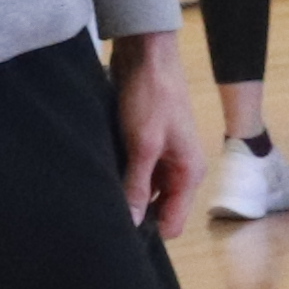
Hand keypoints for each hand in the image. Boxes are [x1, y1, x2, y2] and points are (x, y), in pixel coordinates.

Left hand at [111, 33, 206, 235]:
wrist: (146, 55)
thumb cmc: (152, 97)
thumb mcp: (144, 145)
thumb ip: (139, 186)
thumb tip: (133, 224)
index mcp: (189, 172)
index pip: (173, 222)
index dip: (148, 230)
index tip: (118, 232)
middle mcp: (180, 169)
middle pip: (159, 208)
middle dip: (135, 212)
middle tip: (102, 214)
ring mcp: (164, 156)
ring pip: (145, 190)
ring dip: (126, 192)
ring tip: (100, 193)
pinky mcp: (147, 144)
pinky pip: (136, 172)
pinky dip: (121, 175)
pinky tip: (103, 172)